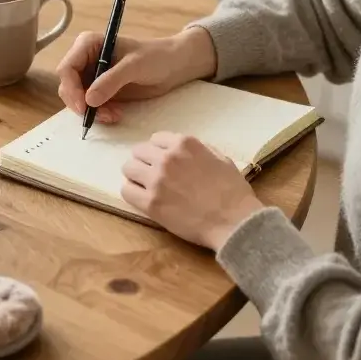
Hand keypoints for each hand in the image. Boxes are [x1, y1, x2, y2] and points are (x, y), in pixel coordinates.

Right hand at [56, 27, 215, 123]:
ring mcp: (92, 76)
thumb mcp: (134, 66)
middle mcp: (86, 59)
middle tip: (101, 116)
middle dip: (81, 103)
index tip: (84, 106)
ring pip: (78, 99)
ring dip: (92, 111)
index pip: (67, 68)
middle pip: (68, 86)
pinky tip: (115, 114)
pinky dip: (99, 113)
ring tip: (113, 115)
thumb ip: (111, 81)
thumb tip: (89, 100)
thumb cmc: (156, 57)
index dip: (71, 88)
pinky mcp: (101, 90)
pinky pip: (91, 106)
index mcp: (89, 44)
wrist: (174, 66)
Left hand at [122, 132, 263, 250]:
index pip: (156, 138)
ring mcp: (156, 180)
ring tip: (144, 186)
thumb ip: (198, 150)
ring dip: (135, 176)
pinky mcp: (150, 203)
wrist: (233, 221)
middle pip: (138, 151)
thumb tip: (183, 151)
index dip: (159, 150)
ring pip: (128, 168)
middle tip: (152, 174)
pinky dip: (132, 193)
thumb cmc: (233, 191)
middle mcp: (167, 157)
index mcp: (185, 144)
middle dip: (144, 161)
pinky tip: (141, 198)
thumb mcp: (220, 158)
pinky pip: (126, 191)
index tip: (162, 160)